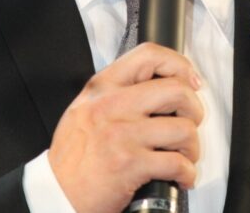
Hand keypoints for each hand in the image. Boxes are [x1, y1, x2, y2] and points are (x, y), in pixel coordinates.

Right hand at [48, 42, 203, 212]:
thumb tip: (158, 85)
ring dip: (192, 146)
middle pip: (176, 90)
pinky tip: (181, 177)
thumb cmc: (73, 155)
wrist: (55, 193)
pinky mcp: (130, 164)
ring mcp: (123, 134)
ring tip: (185, 155)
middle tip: (190, 122)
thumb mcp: (86, 107)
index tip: (190, 80)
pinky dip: (187, 173)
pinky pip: (177, 164)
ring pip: (183, 128)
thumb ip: (116, 91)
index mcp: (103, 86)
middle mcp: (113, 105)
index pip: (149, 55)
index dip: (179, 64)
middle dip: (194, 109)